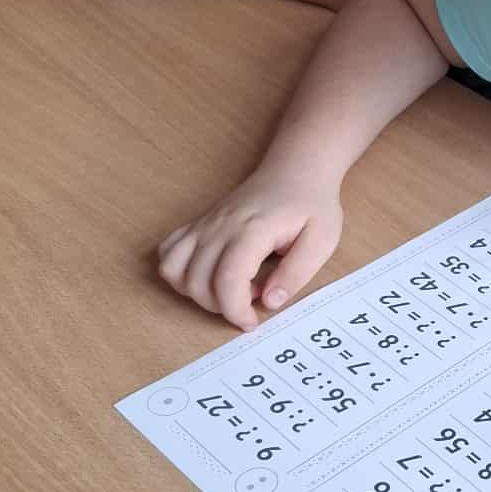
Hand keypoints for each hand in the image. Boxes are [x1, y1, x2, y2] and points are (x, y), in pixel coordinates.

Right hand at [158, 168, 343, 329]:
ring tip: (229, 288)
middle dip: (221, 306)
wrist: (296, 169)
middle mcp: (220, 226)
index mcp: (253, 230)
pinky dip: (179, 272)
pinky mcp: (198, 224)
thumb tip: (270, 303)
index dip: (236, 311)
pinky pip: (168, 252)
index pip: (228, 281)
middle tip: (251, 298)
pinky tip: (207, 274)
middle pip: (197, 282)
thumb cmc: (311, 204)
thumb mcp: (322, 240)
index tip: (252, 322)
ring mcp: (205, 224)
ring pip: (174, 270)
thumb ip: (296, 273)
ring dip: (196, 292)